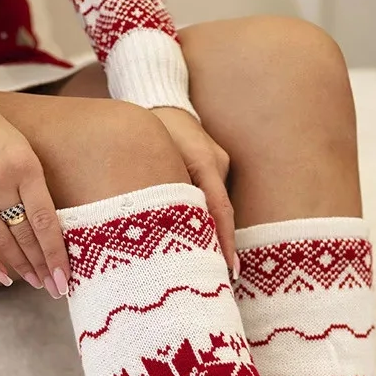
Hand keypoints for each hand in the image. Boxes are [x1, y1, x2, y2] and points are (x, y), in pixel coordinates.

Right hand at [0, 81, 69, 296]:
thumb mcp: (24, 150)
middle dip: (42, 265)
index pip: (46, 221)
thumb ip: (36, 187)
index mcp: (25, 166)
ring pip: (1, 240)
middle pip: (25, 235)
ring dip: (20, 266)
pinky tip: (4, 277)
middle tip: (54, 287)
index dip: (56, 254)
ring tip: (34, 281)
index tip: (65, 278)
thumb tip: (53, 233)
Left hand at [152, 107, 237, 274]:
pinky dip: (203, 215)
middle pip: (221, 212)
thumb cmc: (145, 129)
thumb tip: (155, 232)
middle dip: (219, 244)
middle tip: (217, 277)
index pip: (220, 209)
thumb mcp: (148, 161)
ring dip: (208, 231)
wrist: (155, 98)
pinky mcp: (214, 164)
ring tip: (203, 263)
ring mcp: (219, 162)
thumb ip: (155, 194)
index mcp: (204, 160)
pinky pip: (210, 195)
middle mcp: (217, 162)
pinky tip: (194, 235)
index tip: (229, 270)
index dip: (224, 242)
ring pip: (215, 206)